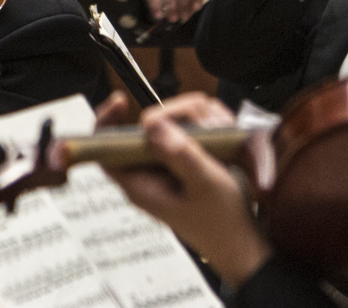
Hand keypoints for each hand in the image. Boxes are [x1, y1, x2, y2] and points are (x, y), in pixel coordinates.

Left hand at [99, 105, 269, 286]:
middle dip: (174, 116)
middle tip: (201, 123)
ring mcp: (165, 168)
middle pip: (143, 127)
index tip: (121, 101)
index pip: (104, 149)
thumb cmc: (223, 224)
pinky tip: (222, 141)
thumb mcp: (205, 184)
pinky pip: (186, 134)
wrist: (243, 245)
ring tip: (218, 137)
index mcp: (140, 184)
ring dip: (194, 123)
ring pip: (168, 126)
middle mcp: (148, 174)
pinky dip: (204, 130)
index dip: (105, 121)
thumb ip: (179, 154)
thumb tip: (150, 124)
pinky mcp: (181, 164)